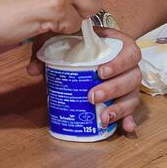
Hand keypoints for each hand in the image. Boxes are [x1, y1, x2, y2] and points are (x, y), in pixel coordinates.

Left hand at [23, 27, 147, 132]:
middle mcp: (128, 65)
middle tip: (93, 97)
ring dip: (120, 108)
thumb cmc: (78, 42)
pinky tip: (126, 128)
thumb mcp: (62, 38)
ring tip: (104, 117)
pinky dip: (129, 119)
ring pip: (133, 95)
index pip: (130, 51)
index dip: (120, 62)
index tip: (101, 72)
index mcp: (118, 45)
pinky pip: (132, 110)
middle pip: (133, 76)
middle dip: (114, 89)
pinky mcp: (125, 99)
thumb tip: (33, 69)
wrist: (88, 46)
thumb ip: (48, 48)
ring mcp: (129, 83)